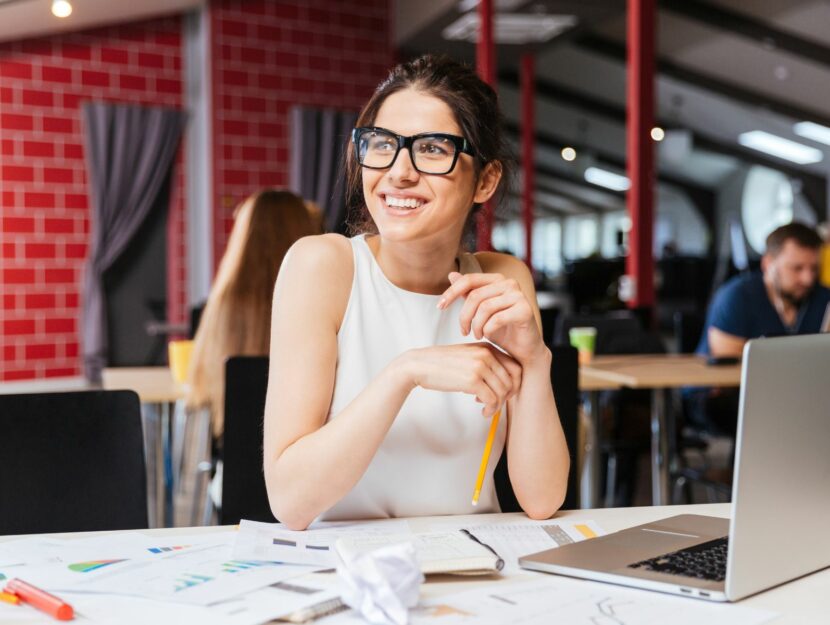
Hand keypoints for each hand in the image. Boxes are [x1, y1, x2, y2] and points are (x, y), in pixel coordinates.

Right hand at [399, 342, 521, 416]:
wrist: (419, 365)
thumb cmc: (442, 365)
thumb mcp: (468, 357)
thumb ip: (487, 365)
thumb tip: (506, 385)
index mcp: (487, 347)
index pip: (516, 367)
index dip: (515, 384)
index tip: (504, 393)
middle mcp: (486, 354)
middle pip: (512, 381)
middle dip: (506, 396)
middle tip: (494, 403)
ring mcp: (480, 366)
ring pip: (503, 392)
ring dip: (497, 405)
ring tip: (486, 409)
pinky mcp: (472, 380)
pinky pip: (492, 400)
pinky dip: (490, 410)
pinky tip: (482, 411)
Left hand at [438, 272, 545, 365]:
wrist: (523, 349)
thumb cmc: (502, 330)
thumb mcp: (480, 311)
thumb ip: (468, 293)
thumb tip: (451, 274)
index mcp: (498, 280)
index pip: (469, 279)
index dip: (451, 292)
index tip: (440, 307)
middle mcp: (510, 283)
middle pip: (475, 295)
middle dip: (464, 316)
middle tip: (463, 331)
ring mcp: (519, 296)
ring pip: (485, 307)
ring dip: (476, 325)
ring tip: (476, 335)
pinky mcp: (525, 310)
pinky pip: (497, 319)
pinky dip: (488, 330)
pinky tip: (487, 336)